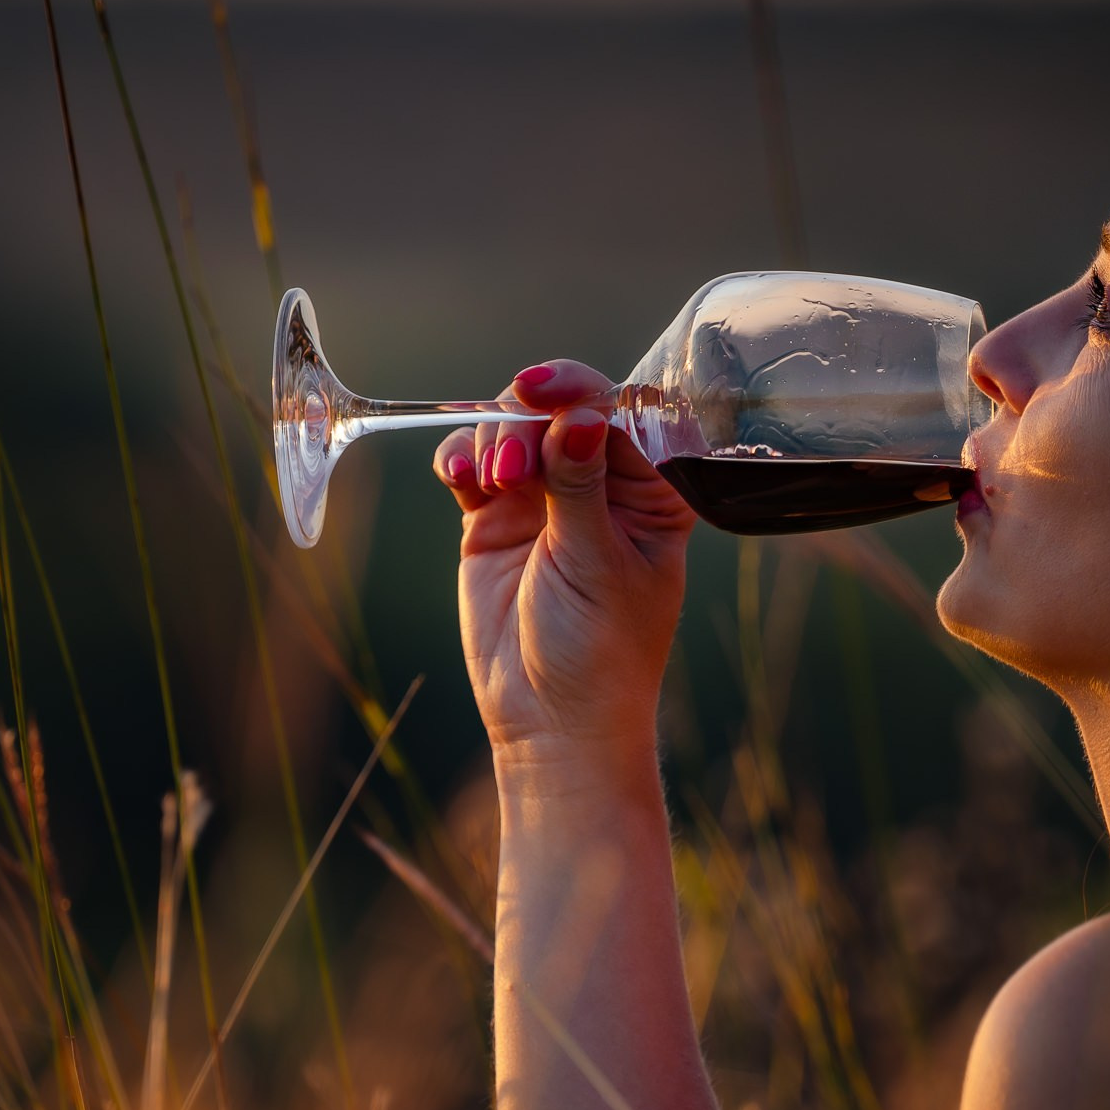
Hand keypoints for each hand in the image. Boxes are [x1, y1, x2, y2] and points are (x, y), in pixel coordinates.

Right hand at [435, 361, 695, 769]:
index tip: (541, 391)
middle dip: (527, 419)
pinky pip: (471, 466)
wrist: (550, 719)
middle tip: (512, 462)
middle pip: (556, 411)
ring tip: (493, 483)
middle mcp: (598, 485)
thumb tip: (579, 418)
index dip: (578, 393)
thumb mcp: (597, 567)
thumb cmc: (599, 653)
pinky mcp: (494, 519)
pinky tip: (460, 480)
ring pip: (510, 430)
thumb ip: (581, 489)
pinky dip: (459, 461)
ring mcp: (542, 499)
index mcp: (650, 492)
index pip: (616, 417)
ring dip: (493, 440)